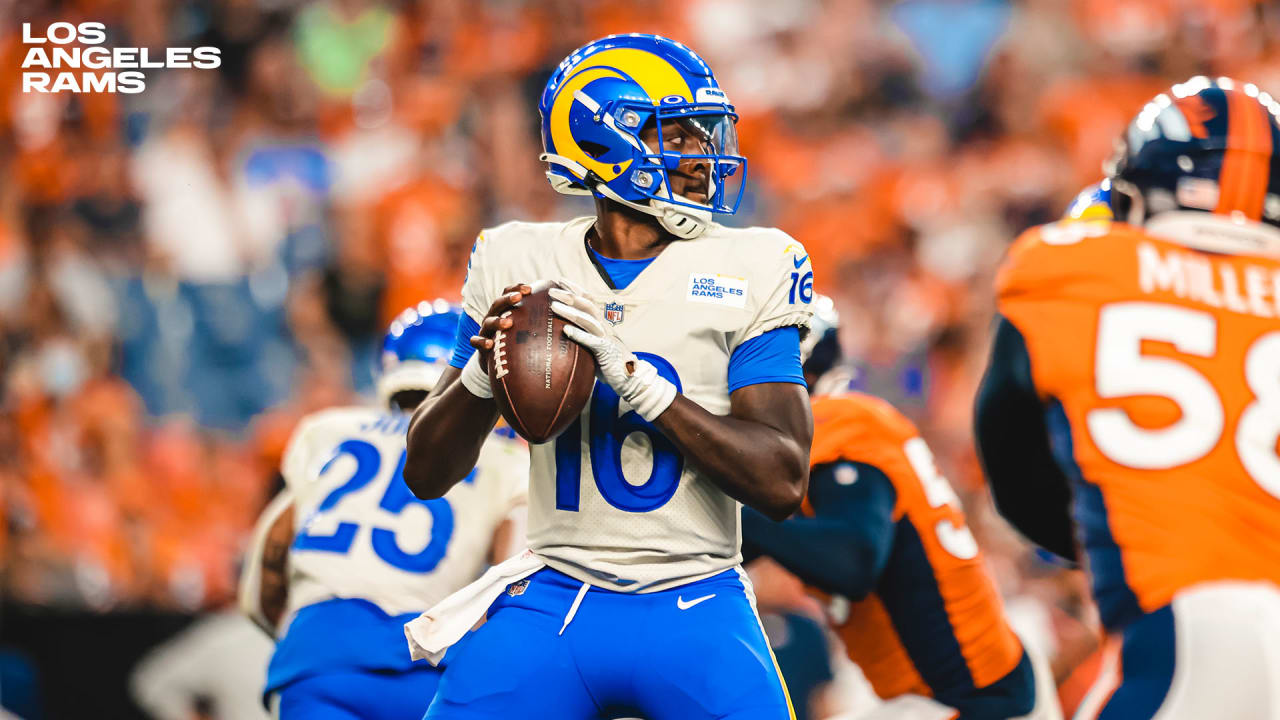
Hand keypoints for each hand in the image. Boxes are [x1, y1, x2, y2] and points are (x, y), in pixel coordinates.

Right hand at [470, 283, 531, 371]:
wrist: (494, 361)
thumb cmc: (513, 341)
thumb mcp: (522, 328)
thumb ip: (535, 319)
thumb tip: (560, 312)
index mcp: (503, 310)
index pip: (507, 294)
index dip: (516, 289)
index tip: (529, 288)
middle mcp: (492, 318)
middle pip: (497, 305)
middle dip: (507, 299)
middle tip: (518, 297)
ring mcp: (485, 331)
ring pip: (488, 322)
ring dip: (497, 321)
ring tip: (508, 323)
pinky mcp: (480, 347)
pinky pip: (476, 342)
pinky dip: (482, 342)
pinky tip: (490, 344)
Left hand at [549, 281, 676, 422]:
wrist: (630, 379)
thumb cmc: (609, 363)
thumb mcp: (593, 347)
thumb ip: (581, 338)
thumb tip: (561, 334)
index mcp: (601, 323)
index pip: (587, 300)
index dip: (575, 289)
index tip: (559, 280)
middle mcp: (604, 326)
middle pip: (586, 305)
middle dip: (569, 295)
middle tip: (552, 290)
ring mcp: (606, 337)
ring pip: (587, 319)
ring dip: (570, 311)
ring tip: (554, 306)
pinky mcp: (606, 351)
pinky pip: (591, 341)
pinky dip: (578, 334)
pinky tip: (566, 330)